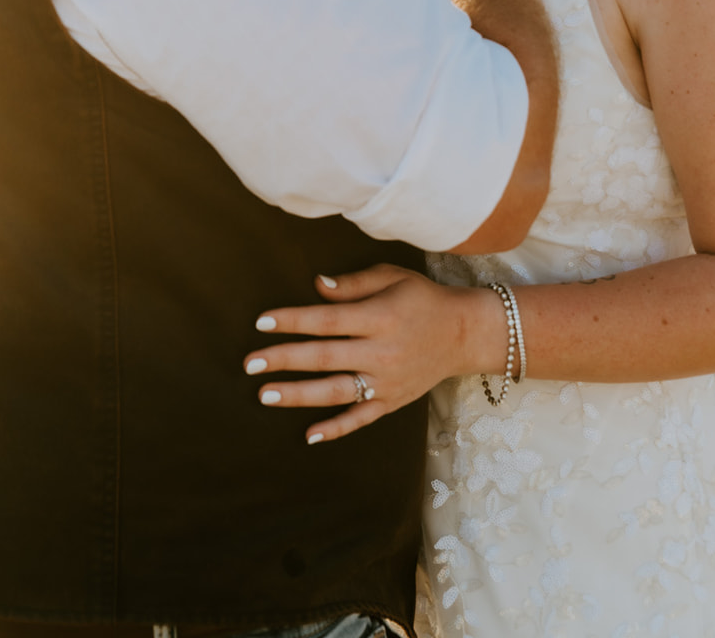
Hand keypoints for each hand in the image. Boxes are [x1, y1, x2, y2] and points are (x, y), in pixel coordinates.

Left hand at [243, 264, 493, 443]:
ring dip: (299, 395)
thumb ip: (353, 284)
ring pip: (336, 391)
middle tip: (250, 363)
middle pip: (325, 357)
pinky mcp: (393, 401)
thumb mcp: (392, 278)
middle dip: (285, 359)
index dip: (293, 321)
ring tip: (265, 395)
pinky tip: (309, 435)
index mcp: (380, 317)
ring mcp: (387, 381)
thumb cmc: (422, 299)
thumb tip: (315, 286)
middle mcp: (382, 351)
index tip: (262, 322)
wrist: (463, 333)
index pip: (328, 320)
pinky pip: (361, 418)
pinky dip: (336, 428)